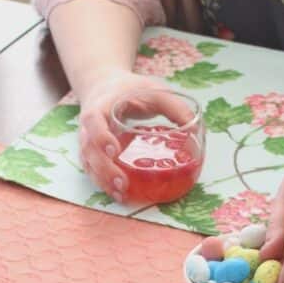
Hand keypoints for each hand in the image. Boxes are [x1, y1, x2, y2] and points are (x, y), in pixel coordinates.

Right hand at [77, 69, 194, 201]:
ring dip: (103, 181)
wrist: (104, 87)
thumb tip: (195, 130)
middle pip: (88, 150)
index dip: (100, 136)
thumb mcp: (152, 90)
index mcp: (100, 107)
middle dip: (104, 169)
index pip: (93, 121)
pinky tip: (120, 195)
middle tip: (122, 183)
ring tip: (122, 195)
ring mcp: (88, 142)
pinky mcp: (92, 154)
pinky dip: (104, 184)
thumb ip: (174, 106)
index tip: (114, 150)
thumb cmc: (129, 89)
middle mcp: (88, 127)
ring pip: (89, 164)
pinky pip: (93, 171)